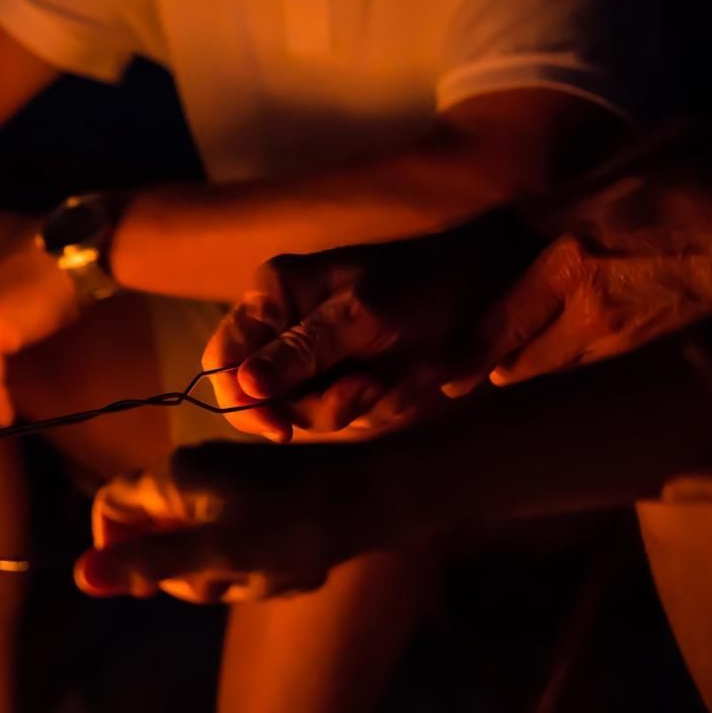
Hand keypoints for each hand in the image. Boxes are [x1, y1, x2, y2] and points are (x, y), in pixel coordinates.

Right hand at [74, 443, 371, 603]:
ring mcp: (234, 485)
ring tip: (281, 576)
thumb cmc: (299, 524)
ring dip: (238, 576)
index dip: (114, 550)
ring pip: (207, 548)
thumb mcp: (218, 554)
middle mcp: (197, 473)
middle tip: (238, 583)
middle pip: (161, 536)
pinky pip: (243, 543)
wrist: (385, 494)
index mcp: (176, 477)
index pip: (111, 507)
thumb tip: (80, 577)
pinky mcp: (268, 498)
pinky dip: (264, 565)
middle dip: (196, 575)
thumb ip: (149, 564)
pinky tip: (300, 569)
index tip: (146, 586)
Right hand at [206, 219, 535, 441]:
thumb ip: (301, 351)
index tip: (281, 428)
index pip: (221, 360)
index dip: (241, 400)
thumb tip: (245, 387)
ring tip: (413, 374)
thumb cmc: (422, 284)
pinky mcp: (350, 379)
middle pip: (266, 399)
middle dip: (323, 404)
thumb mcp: (362, 316)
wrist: (489, 285)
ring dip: (367, 405)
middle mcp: (285, 329)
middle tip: (371, 386)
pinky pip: (351, 416)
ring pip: (311, 414)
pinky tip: (422, 377)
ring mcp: (318, 358)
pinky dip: (390, 405)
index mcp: (272, 297)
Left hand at [450, 173, 711, 390]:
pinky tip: (565, 342)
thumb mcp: (623, 173)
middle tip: (460, 376)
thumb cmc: (702, 179)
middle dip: (494, 368)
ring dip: (532, 364)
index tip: (439, 378)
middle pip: (529, 360)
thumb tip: (521, 216)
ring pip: (565, 360)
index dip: (467, 356)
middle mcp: (594, 313)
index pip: (502, 326)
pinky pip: (599, 353)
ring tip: (505, 365)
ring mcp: (632, 331)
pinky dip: (569, 354)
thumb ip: (563, 201)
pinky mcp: (662, 333)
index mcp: (572, 270)